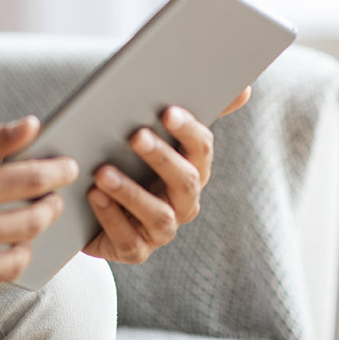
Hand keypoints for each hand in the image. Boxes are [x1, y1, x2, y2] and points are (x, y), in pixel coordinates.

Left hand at [81, 94, 245, 263]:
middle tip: (136, 135)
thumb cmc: (127, 163)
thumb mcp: (152, 136)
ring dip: (131, 192)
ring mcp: (161, 230)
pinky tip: (94, 196)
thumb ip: (188, 112)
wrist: (91, 211)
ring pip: (158, 215)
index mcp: (192, 170)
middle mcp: (183, 202)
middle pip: (185, 181)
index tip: (168, 111)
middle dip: (161, 158)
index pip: (201, 150)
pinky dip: (112, 217)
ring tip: (103, 172)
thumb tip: (247, 89)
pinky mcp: (135, 250)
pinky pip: (129, 240)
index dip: (188, 131)